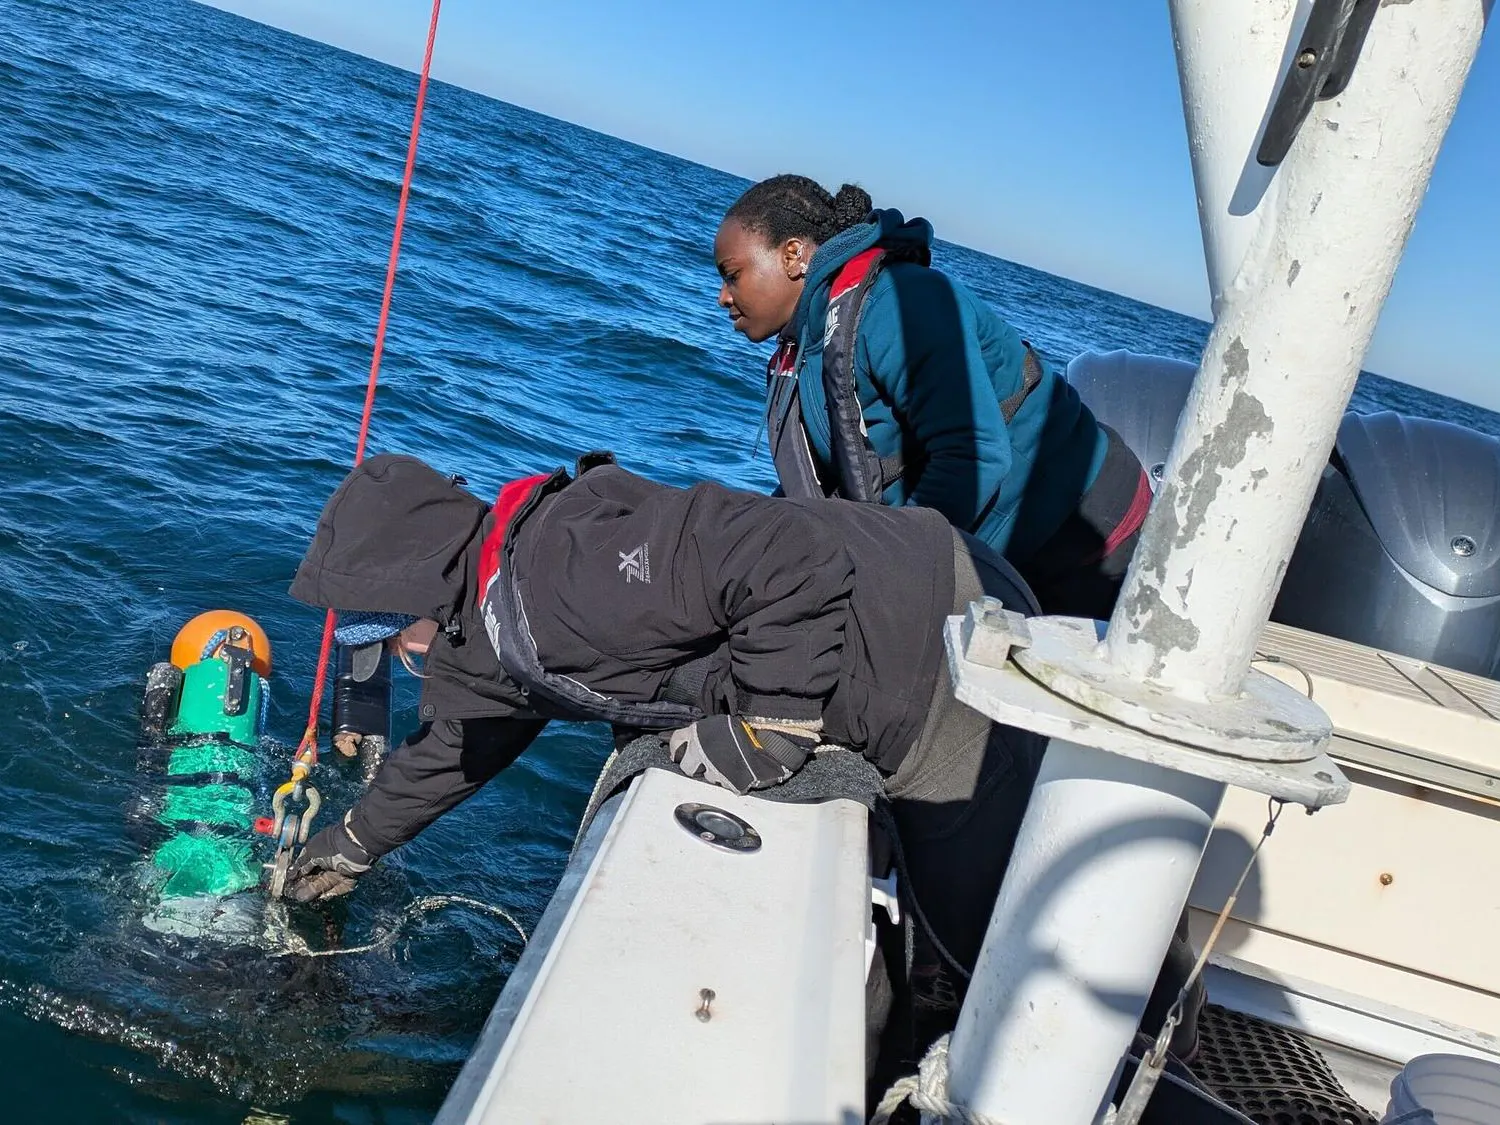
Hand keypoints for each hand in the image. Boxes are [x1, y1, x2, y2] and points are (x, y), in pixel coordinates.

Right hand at [285, 811, 375, 902]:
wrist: (354, 848)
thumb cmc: (330, 846)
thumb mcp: (311, 852)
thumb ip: (300, 864)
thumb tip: (291, 873)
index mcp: (320, 850)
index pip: (306, 865)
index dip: (297, 873)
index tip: (288, 882)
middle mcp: (329, 861)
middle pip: (314, 876)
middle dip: (303, 884)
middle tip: (292, 892)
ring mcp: (338, 871)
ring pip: (322, 884)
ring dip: (311, 891)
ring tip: (299, 897)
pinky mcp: (347, 880)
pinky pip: (335, 889)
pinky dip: (325, 894)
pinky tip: (315, 898)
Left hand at [667, 715, 814, 794]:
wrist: (769, 738)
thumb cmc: (747, 726)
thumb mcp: (719, 723)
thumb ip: (704, 733)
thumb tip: (693, 740)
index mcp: (697, 734)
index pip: (675, 743)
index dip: (677, 749)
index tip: (678, 752)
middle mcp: (701, 753)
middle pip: (686, 767)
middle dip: (694, 766)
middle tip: (703, 763)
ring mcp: (714, 770)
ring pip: (706, 778)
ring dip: (714, 773)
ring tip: (726, 765)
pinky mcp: (727, 784)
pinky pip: (724, 785)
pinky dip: (729, 780)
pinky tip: (736, 772)